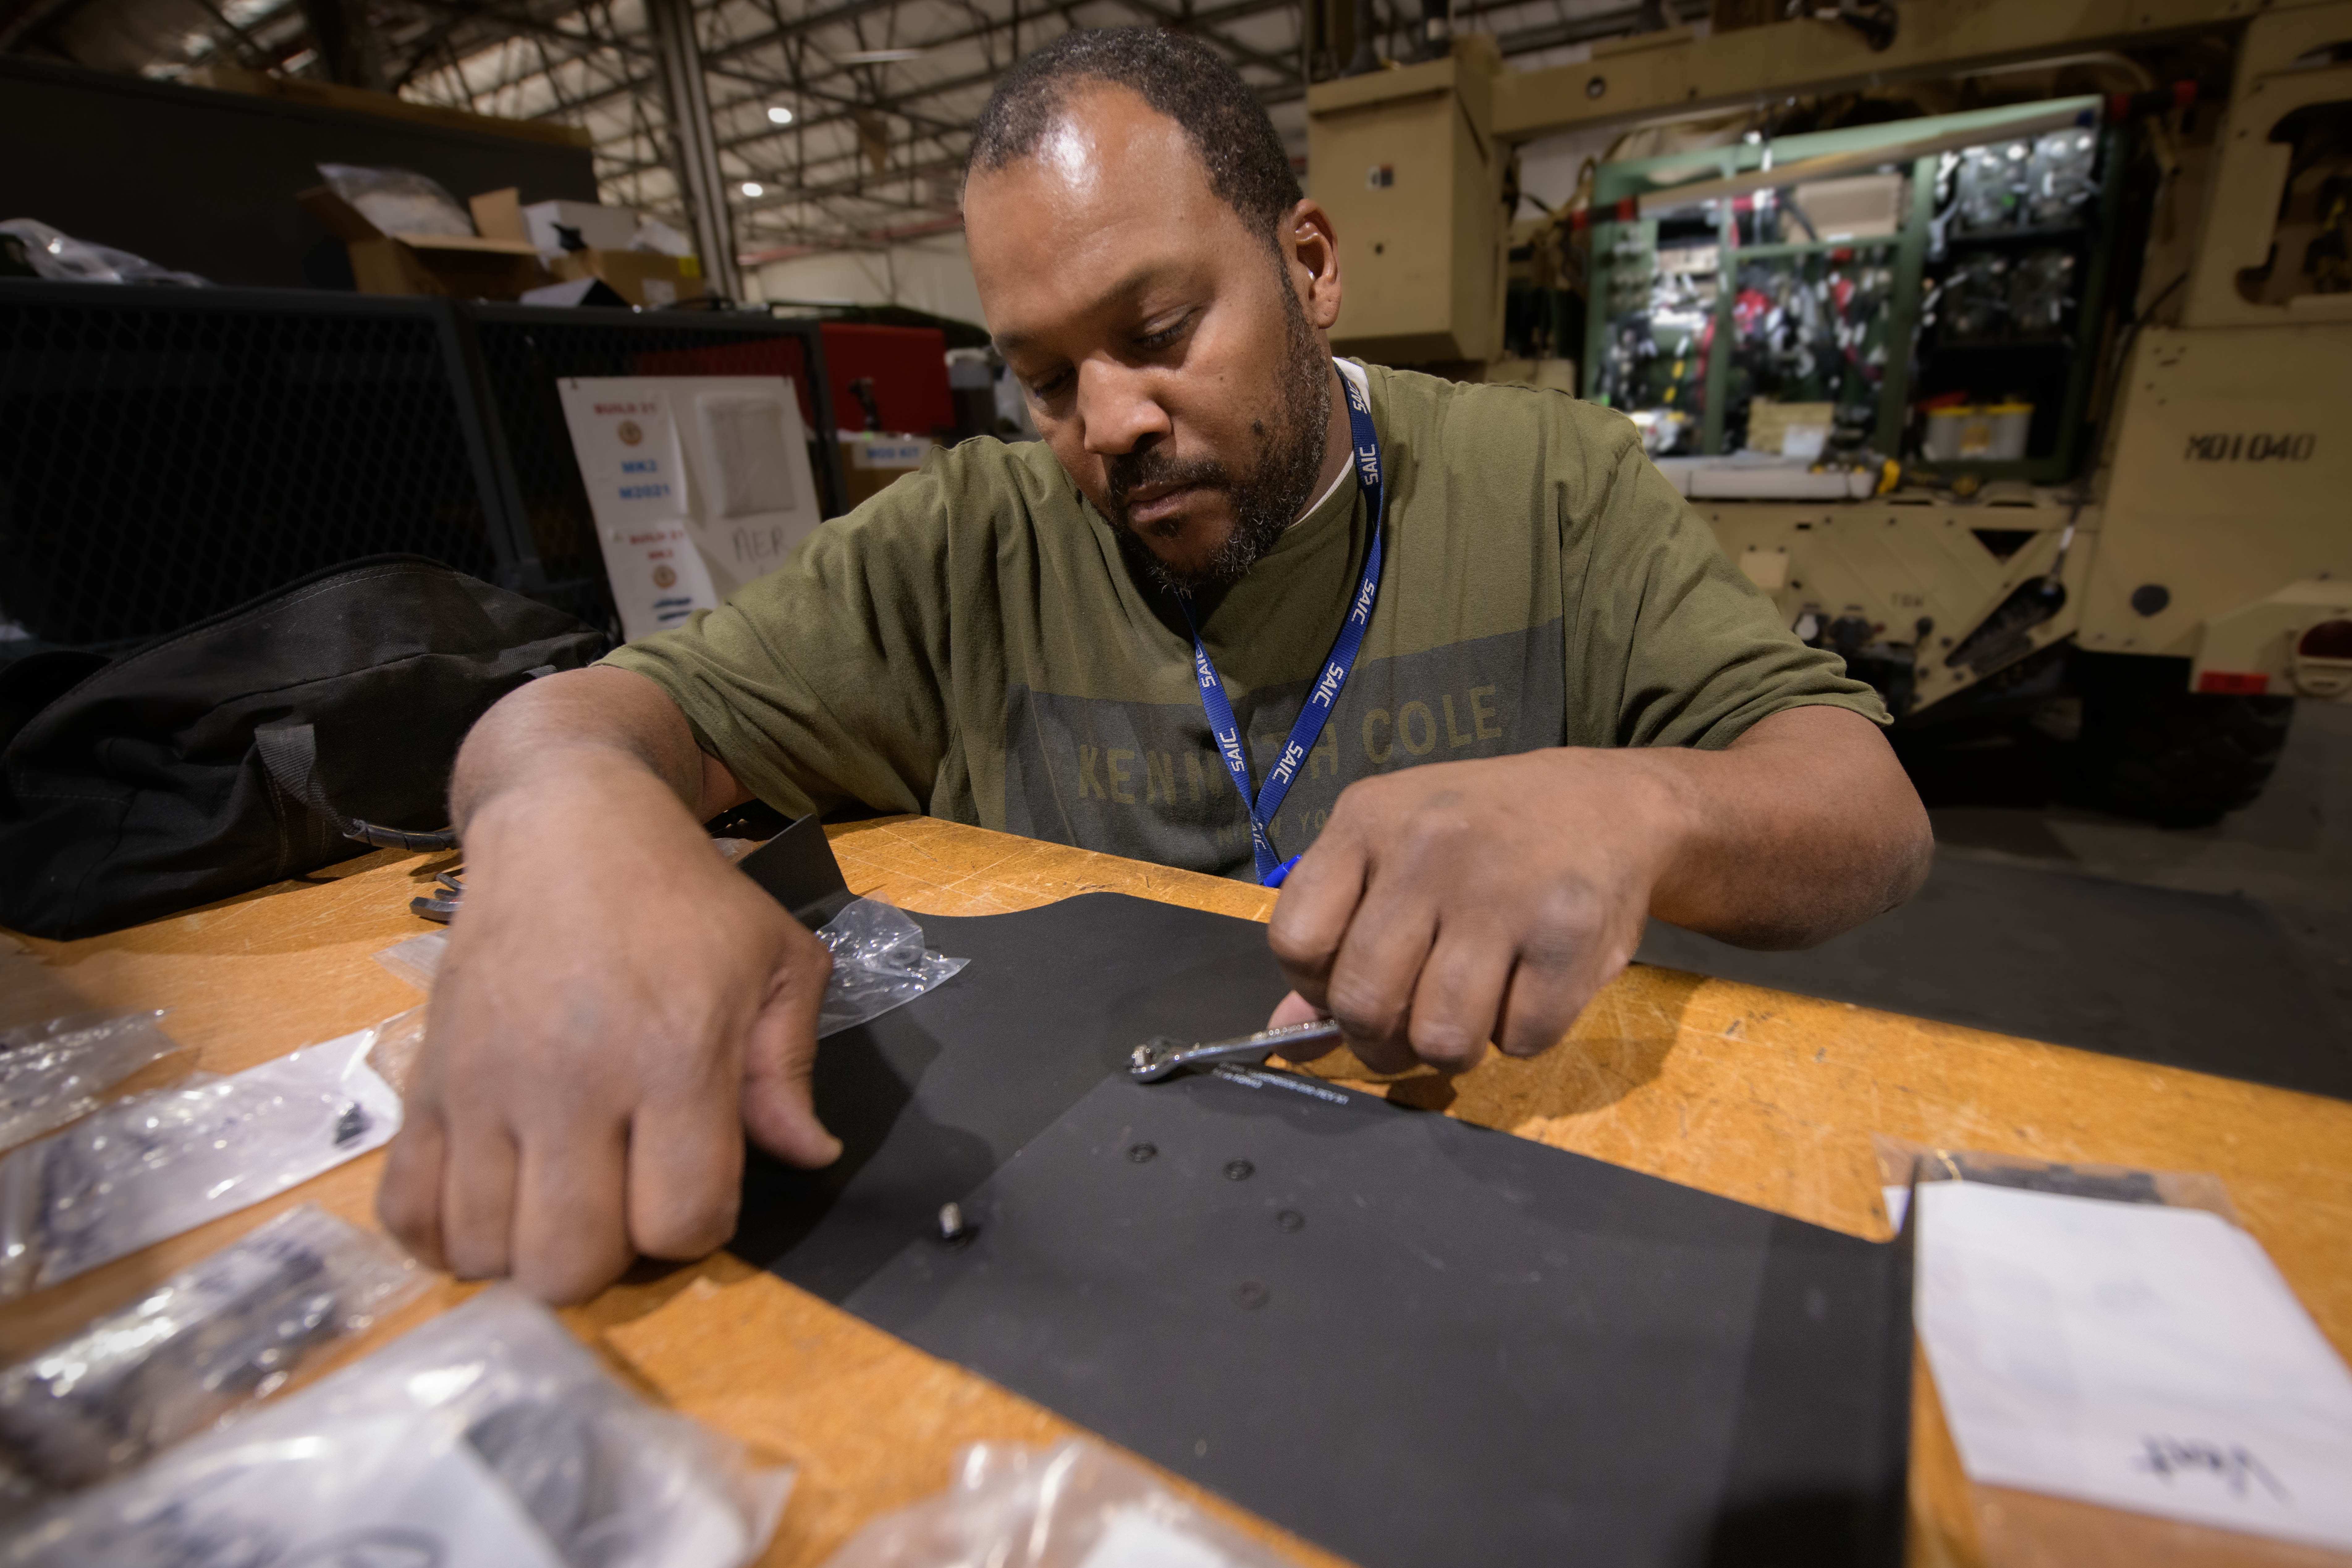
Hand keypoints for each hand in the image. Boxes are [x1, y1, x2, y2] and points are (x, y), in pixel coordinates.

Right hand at [377, 756, 839, 1303]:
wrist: (570, 827)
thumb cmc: (686, 898)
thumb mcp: (778, 961)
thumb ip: (790, 1069)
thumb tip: (810, 1155)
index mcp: (673, 1057)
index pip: (680, 1223)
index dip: (697, 1229)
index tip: (696, 1185)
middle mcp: (571, 1082)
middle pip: (571, 1263)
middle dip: (605, 1260)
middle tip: (619, 1206)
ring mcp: (483, 1086)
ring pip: (484, 1251)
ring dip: (524, 1249)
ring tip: (555, 1199)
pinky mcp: (424, 1081)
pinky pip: (406, 1209)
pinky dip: (442, 1230)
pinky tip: (489, 1198)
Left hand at [1263, 750, 1680, 1074]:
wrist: (1610, 803)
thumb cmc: (1483, 836)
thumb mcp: (1394, 855)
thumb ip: (1335, 941)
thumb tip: (1285, 1039)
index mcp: (1368, 819)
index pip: (1297, 941)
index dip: (1317, 987)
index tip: (1351, 982)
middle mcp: (1431, 848)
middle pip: (1365, 1003)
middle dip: (1380, 1039)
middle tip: (1408, 1024)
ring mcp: (1504, 891)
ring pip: (1441, 1038)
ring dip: (1450, 1048)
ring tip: (1468, 1009)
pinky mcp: (1571, 934)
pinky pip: (1520, 1040)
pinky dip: (1520, 1035)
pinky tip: (1527, 987)